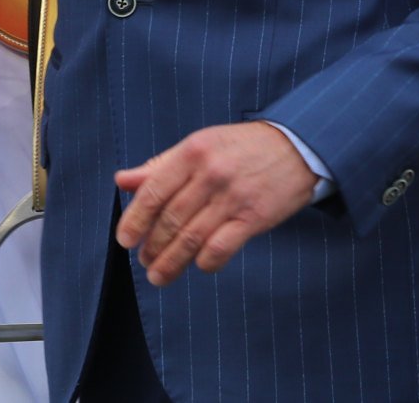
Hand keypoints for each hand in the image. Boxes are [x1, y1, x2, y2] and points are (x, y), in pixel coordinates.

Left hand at [113, 122, 318, 286]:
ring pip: (191, 238)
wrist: (296, 147)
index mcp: (192, 151)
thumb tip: (122, 180)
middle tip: (144, 260)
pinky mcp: (254, 217)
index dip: (135, 220)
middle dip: (152, 246)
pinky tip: (198, 265)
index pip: (154, 192)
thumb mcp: (199, 145)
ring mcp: (233, 196)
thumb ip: (160, 166)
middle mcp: (210, 173)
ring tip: (159, 275)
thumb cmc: (241, 147)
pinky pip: (221, 248)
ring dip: (171, 262)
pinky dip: (205, 262)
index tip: (125, 241)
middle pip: (171, 219)